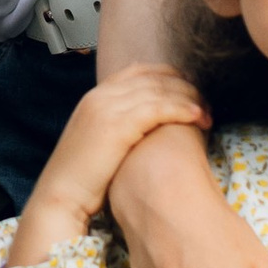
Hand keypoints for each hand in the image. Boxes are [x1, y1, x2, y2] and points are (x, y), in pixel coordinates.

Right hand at [16, 66, 211, 252]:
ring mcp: (107, 108)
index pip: (139, 71)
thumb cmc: (82, 180)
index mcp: (95, 97)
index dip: (169, 76)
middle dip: (184, 85)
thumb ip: (117, 127)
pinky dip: (181, 109)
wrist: (60, 196)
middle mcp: (100, 96)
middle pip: (153, 77)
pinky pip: (157, 108)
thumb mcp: (98, 143)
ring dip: (189, 97)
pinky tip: (198, 116)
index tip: (189, 89)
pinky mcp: (117, 126)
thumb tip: (145, 130)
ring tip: (207, 113)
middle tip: (205, 101)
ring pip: (159, 90)